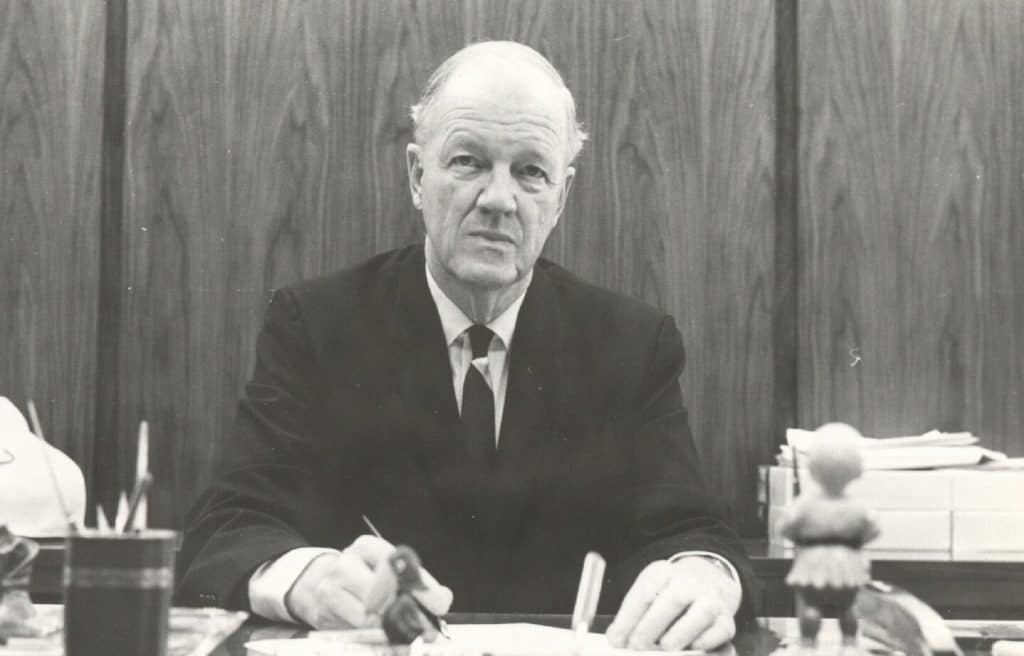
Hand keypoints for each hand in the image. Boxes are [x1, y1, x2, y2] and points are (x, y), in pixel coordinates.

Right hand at [284, 535, 451, 628]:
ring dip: (392, 631)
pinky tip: (389, 645)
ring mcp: (330, 588)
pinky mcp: (322, 614)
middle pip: (381, 591)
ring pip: (367, 616)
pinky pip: (355, 633)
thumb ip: (417, 582)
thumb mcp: (390, 570)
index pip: (397, 563)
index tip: (439, 603)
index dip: (421, 585)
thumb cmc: (365, 578)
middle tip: (427, 629)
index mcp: (367, 547)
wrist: (321, 586)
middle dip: (409, 613)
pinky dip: (375, 643)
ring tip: (409, 639)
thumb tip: (442, 598)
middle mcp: (346, 563)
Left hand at [607, 557, 740, 650]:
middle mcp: (690, 582)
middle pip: (673, 601)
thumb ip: (633, 615)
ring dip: (679, 635)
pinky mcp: (726, 621)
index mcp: (664, 572)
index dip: (628, 619)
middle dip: (651, 628)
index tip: (615, 640)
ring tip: (663, 647)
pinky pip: (718, 633)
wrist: (707, 582)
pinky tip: (690, 649)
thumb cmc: (668, 594)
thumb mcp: (648, 593)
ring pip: (700, 615)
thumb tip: (616, 640)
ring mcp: (711, 600)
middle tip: (635, 647)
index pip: (645, 592)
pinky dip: (703, 643)